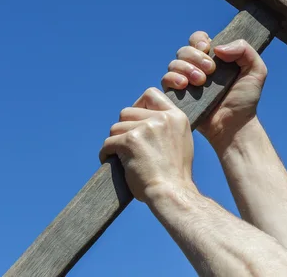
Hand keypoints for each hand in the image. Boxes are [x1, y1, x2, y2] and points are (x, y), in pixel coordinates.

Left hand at [99, 88, 195, 202]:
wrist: (171, 193)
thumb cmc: (174, 175)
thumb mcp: (180, 141)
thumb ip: (166, 126)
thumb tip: (144, 117)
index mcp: (176, 116)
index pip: (150, 94)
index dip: (138, 105)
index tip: (134, 120)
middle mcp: (162, 118)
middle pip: (127, 112)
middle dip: (123, 128)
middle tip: (127, 146)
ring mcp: (146, 128)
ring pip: (116, 128)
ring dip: (115, 142)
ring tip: (121, 157)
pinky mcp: (130, 141)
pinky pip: (108, 143)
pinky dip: (106, 153)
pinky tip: (110, 161)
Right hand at [161, 31, 266, 152]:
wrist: (235, 125)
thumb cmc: (245, 100)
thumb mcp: (256, 70)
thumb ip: (244, 50)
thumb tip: (217, 47)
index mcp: (213, 58)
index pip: (198, 39)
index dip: (199, 40)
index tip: (208, 49)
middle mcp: (197, 67)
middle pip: (184, 50)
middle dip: (195, 57)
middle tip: (211, 71)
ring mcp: (186, 81)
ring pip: (174, 63)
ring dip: (186, 68)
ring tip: (200, 82)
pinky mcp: (178, 95)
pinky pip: (165, 80)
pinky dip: (173, 78)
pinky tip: (185, 86)